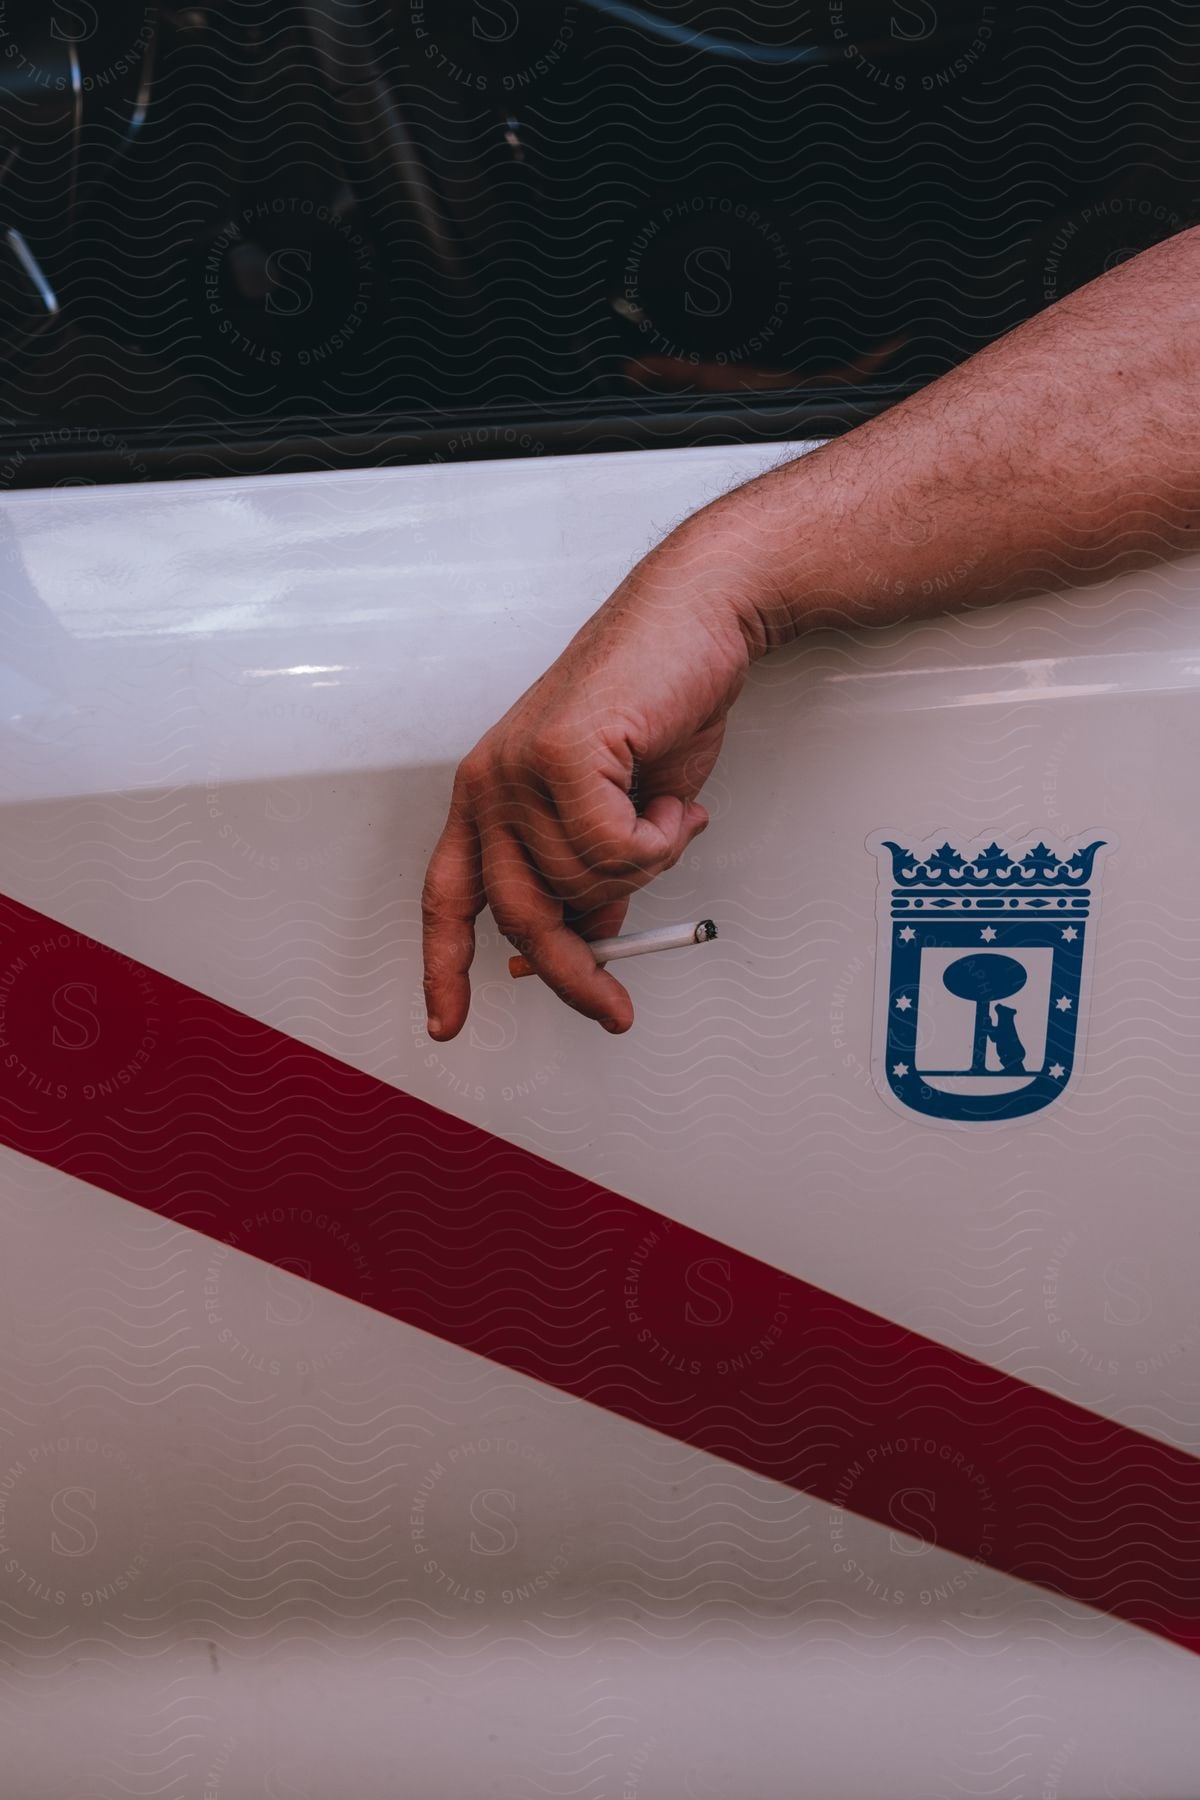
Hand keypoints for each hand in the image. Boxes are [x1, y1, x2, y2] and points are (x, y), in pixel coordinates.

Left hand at [421, 520, 764, 1037]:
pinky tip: (669, 800)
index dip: (444, 968)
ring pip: (581, 884)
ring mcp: (519, 767)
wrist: (696, 618)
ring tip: (664, 817)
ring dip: (642, 871)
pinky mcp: (559, 753)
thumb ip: (593, 874)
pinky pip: (614, 850)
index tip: (447, 1022)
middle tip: (613, 1005)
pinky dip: (658, 841)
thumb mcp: (621, 812)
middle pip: (518, 915)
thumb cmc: (659, 702)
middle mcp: (490, 783)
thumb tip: (589, 935)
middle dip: (572, 972)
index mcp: (490, 797)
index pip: (447, 899)